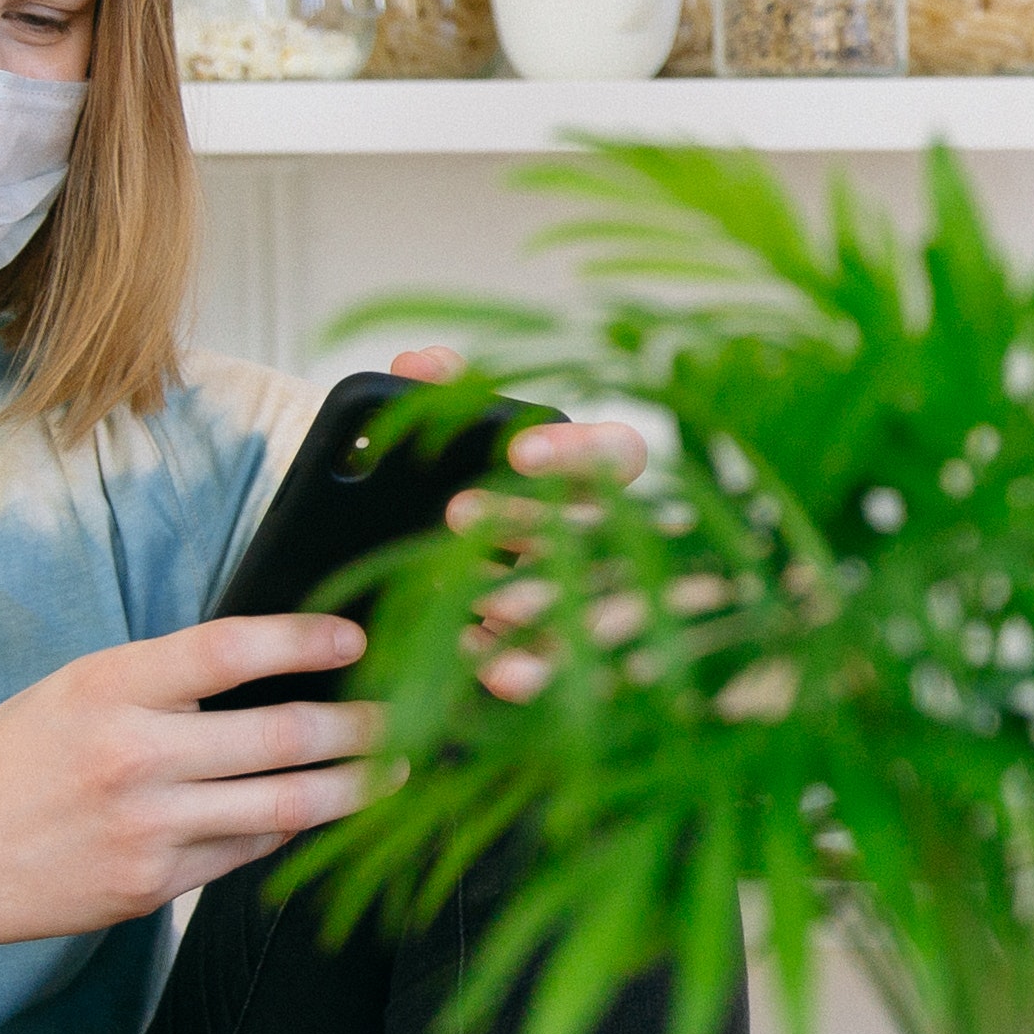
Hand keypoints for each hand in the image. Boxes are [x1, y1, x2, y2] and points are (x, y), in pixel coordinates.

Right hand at [0, 610, 378, 965]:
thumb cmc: (7, 763)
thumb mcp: (70, 692)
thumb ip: (158, 682)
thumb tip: (265, 666)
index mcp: (108, 688)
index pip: (229, 649)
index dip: (305, 638)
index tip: (357, 638)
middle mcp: (133, 757)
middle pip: (283, 736)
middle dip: (364, 727)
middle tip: (416, 715)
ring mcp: (147, 829)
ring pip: (284, 806)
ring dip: (353, 789)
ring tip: (398, 772)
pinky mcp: (153, 886)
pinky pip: (245, 852)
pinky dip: (288, 830)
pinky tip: (320, 814)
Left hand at [397, 340, 643, 699]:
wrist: (412, 568)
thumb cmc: (458, 489)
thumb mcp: (445, 439)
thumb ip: (437, 396)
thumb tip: (419, 364)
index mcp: (588, 475)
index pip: (620, 454)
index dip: (578, 452)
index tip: (518, 451)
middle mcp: (603, 537)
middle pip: (592, 528)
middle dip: (526, 520)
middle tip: (455, 512)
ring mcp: (589, 600)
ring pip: (581, 602)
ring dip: (523, 595)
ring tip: (461, 589)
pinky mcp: (562, 658)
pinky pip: (558, 668)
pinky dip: (522, 669)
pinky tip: (479, 661)